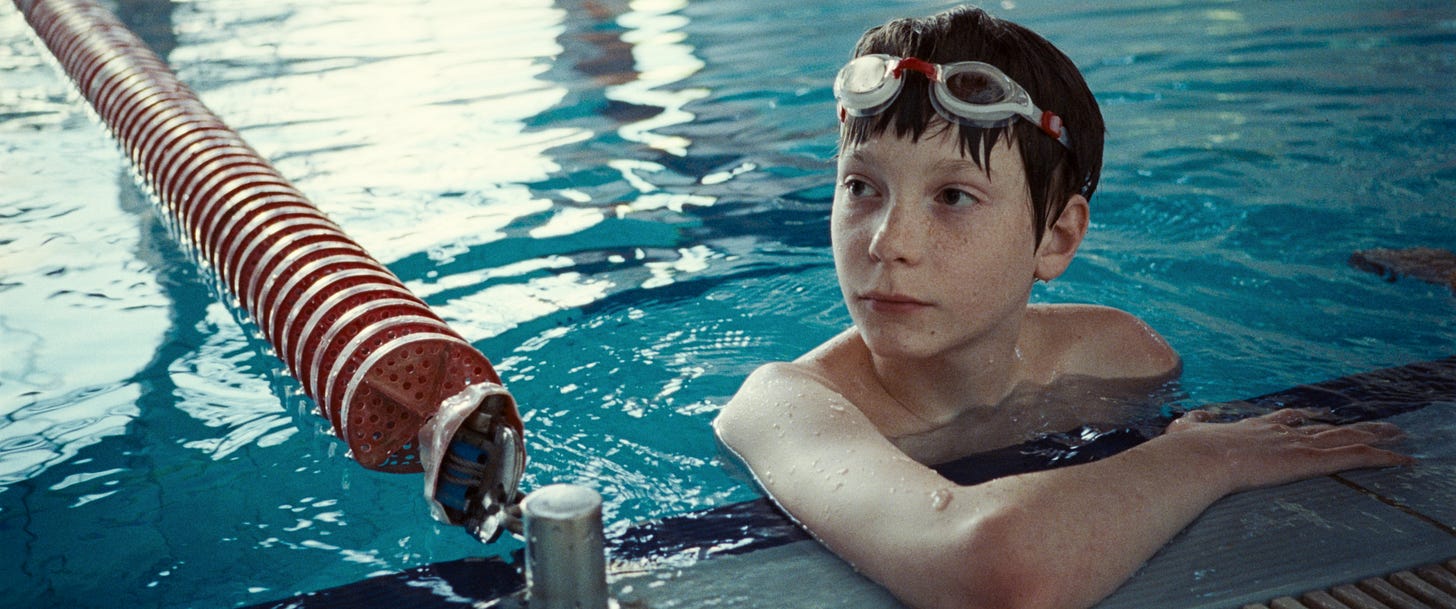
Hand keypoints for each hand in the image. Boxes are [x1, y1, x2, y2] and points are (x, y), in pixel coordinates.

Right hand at [1163, 408, 1414, 492]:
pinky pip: (1354, 457)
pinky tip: (1401, 459)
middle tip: (1371, 424)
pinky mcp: (1309, 458)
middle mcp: (1281, 431)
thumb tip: (1184, 420)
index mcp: (1254, 427)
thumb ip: (1192, 424)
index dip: (1302, 418)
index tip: (1312, 416)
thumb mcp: (1185, 430)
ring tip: (1397, 434)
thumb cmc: (1187, 449)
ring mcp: (1297, 443)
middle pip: (1323, 426)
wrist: (1197, 456)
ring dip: (1374, 435)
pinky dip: (1381, 458)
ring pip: (1346, 437)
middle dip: (1348, 426)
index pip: (1286, 419)